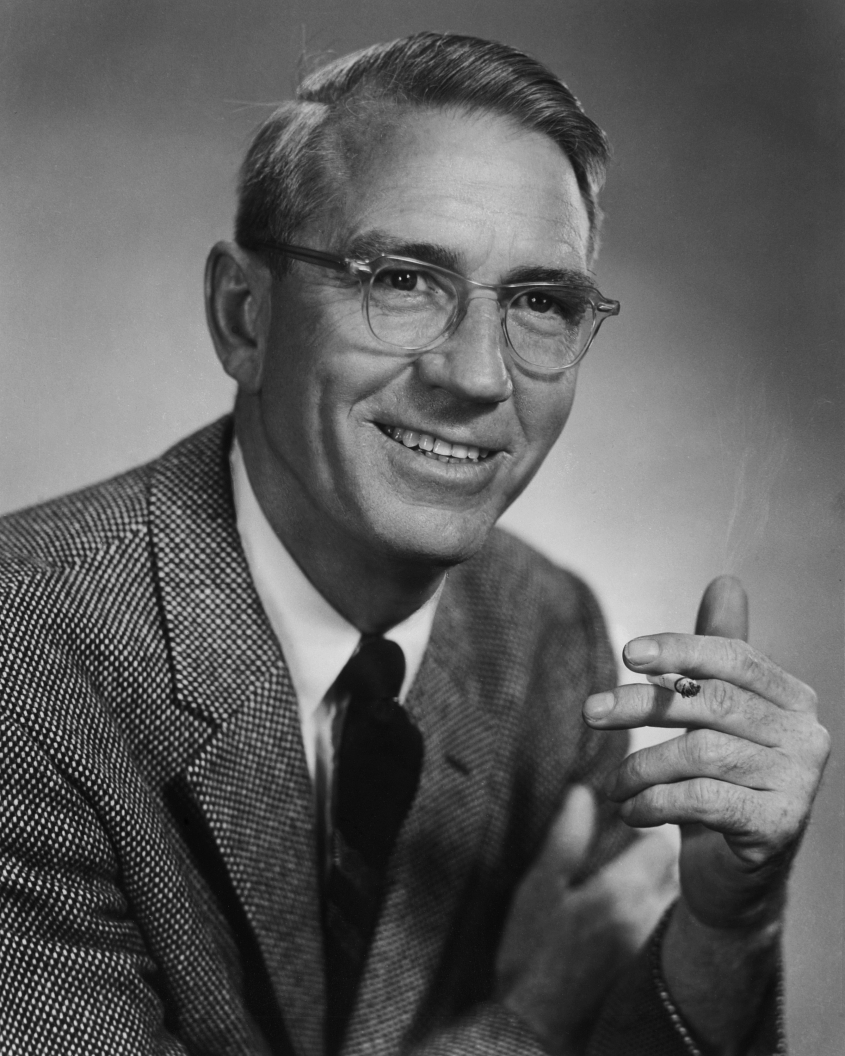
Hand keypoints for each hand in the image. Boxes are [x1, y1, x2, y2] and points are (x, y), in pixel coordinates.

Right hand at [496, 785, 678, 1053]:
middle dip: (653, 852)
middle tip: (623, 845)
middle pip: (673, 868)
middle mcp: (648, 916)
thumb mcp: (539, 886)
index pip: (662, 842)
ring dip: (655, 881)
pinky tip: (623, 911)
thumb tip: (582, 793)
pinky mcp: (650, 965)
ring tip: (623, 875)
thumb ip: (566, 838)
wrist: (536, 1024)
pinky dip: (651, 908)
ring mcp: (653, 945)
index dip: (645, 826)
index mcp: (621, 891)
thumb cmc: (532, 953)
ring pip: (671, 896)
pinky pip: (662, 922)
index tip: (624, 820)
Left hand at [583, 576, 830, 929]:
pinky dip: (655, 802)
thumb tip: (726, 580)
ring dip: (641, 765)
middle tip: (590, 712)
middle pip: (710, 702)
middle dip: (641, 705)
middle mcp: (806, 735)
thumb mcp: (715, 715)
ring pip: (700, 753)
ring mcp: (798, 782)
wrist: (738, 877)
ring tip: (614, 783)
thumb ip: (717, 655)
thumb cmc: (722, 782)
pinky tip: (631, 811)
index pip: (733, 657)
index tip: (627, 654)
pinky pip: (702, 800)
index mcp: (791, 697)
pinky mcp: (779, 826)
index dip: (680, 649)